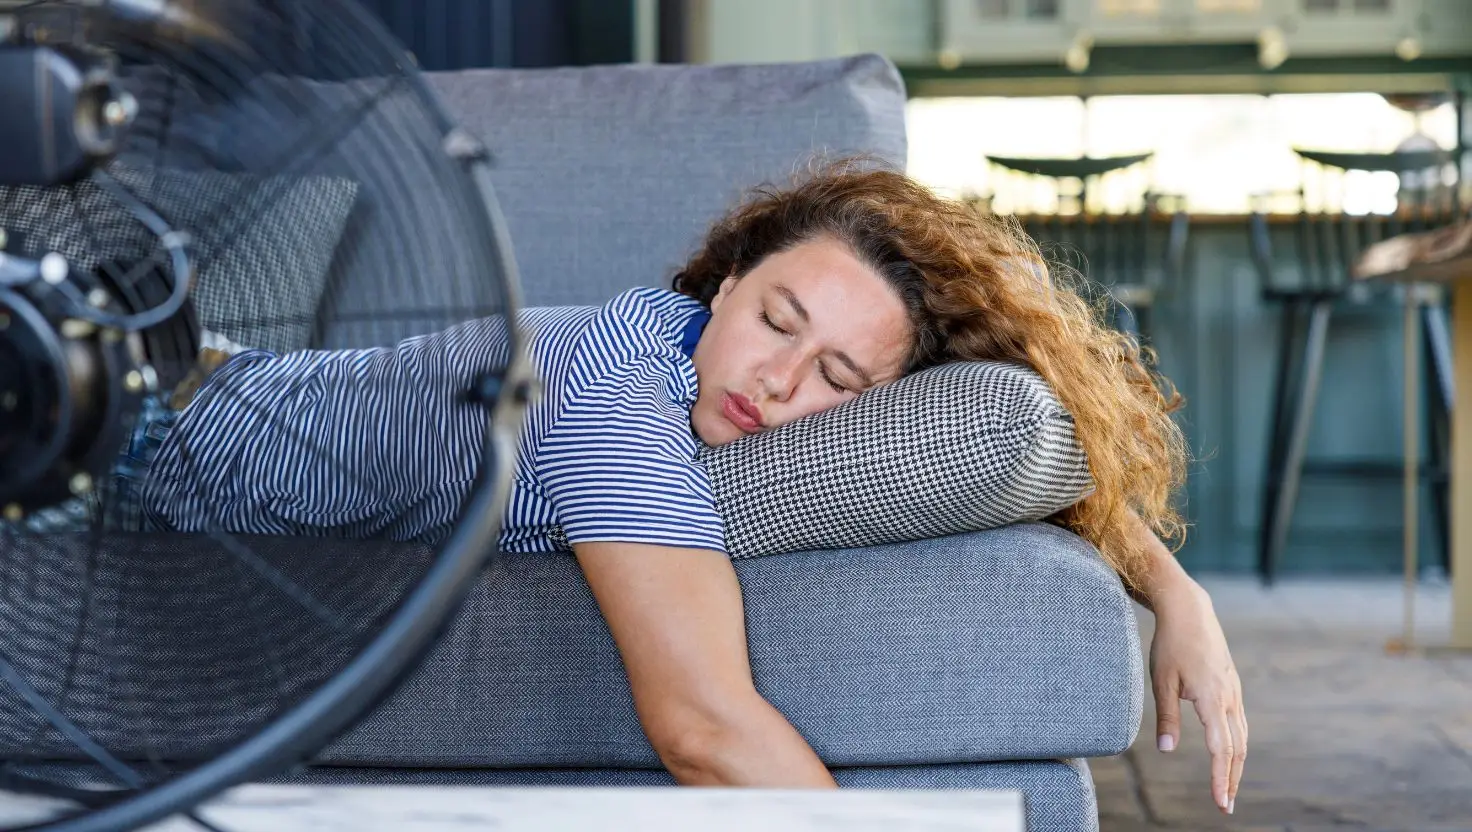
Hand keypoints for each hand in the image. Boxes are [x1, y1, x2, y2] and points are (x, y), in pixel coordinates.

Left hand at [1149, 581, 1247, 814]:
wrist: (1189, 610)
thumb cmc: (1170, 644)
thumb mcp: (1161, 680)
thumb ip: (1167, 717)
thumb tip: (1168, 751)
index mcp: (1212, 698)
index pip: (1221, 749)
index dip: (1220, 778)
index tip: (1220, 802)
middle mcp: (1229, 697)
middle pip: (1237, 748)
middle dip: (1231, 778)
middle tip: (1225, 805)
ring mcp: (1233, 690)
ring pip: (1241, 736)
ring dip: (1235, 764)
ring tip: (1227, 786)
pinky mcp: (1231, 685)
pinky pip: (1239, 721)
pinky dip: (1236, 743)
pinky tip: (1228, 754)